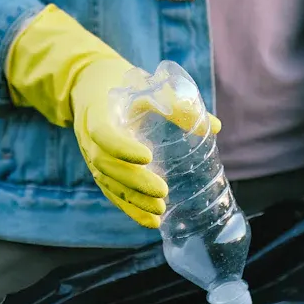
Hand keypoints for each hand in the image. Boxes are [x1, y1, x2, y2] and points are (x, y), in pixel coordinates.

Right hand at [6, 6, 219, 227]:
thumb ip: (177, 104)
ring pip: (108, 182)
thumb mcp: (146, 85)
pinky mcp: (98, 168)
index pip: (103, 134)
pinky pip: (110, 191)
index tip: (147, 156)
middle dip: (134, 182)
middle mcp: (88, 137)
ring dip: (132, 200)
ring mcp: (90, 155)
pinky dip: (128, 207)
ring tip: (159, 211)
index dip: (122, 148)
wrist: (89, 86)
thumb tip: (215, 127)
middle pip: (107, 165)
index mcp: (97, 112)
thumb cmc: (122, 83)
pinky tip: (149, 220)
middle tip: (162, 191)